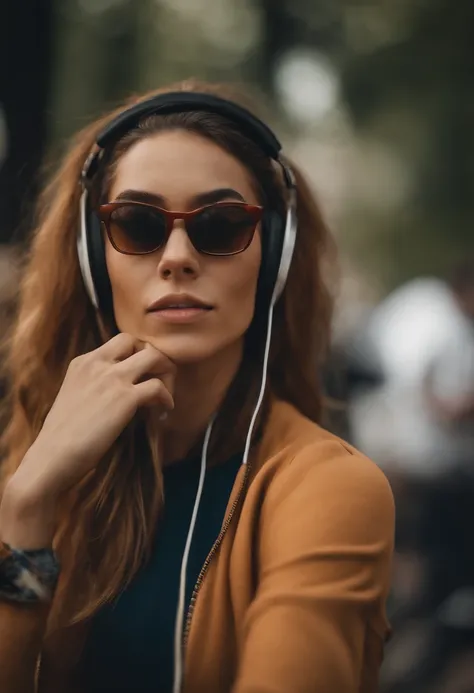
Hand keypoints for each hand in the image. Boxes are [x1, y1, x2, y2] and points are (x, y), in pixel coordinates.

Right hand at [8, 333, 174, 503]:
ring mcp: (112, 378)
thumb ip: (95, 384)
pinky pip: (158, 387)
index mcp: (83, 362)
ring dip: (166, 373)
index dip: (136, 354)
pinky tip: (164, 411)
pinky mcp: (125, 397)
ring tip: (166, 394)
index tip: (142, 373)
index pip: (119, 341)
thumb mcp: (74, 395)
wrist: (53, 456)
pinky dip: (167, 398)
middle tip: (160, 378)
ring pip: (154, 357)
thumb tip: (121, 390)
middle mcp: (98, 363)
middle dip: (154, 357)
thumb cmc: (61, 436)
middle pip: (138, 341)